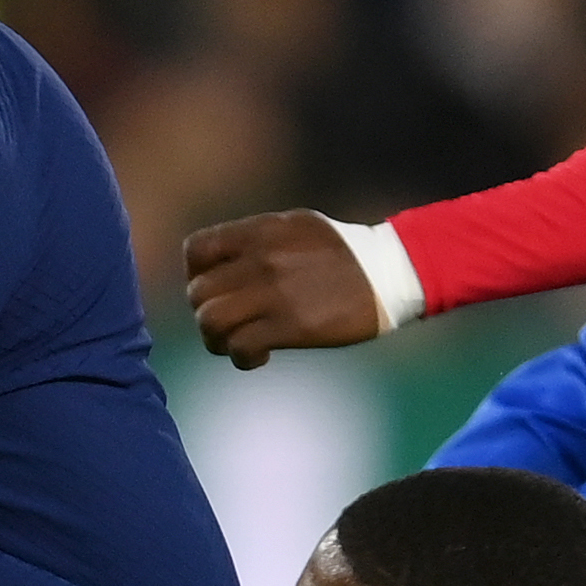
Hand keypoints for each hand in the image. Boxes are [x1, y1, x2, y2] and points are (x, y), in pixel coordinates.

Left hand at [184, 210, 379, 367]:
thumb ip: (257, 239)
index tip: (216, 291)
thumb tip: (227, 258)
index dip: (196, 276)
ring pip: (210, 322)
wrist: (389, 273)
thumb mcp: (295, 226)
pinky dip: (242, 358)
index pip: (196, 251)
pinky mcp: (289, 326)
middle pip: (197, 294)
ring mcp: (272, 293)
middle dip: (206, 314)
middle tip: (229, 325)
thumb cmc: (344, 251)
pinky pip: (240, 347)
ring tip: (238, 343)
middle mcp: (258, 259)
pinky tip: (261, 355)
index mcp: (258, 232)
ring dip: (218, 340)